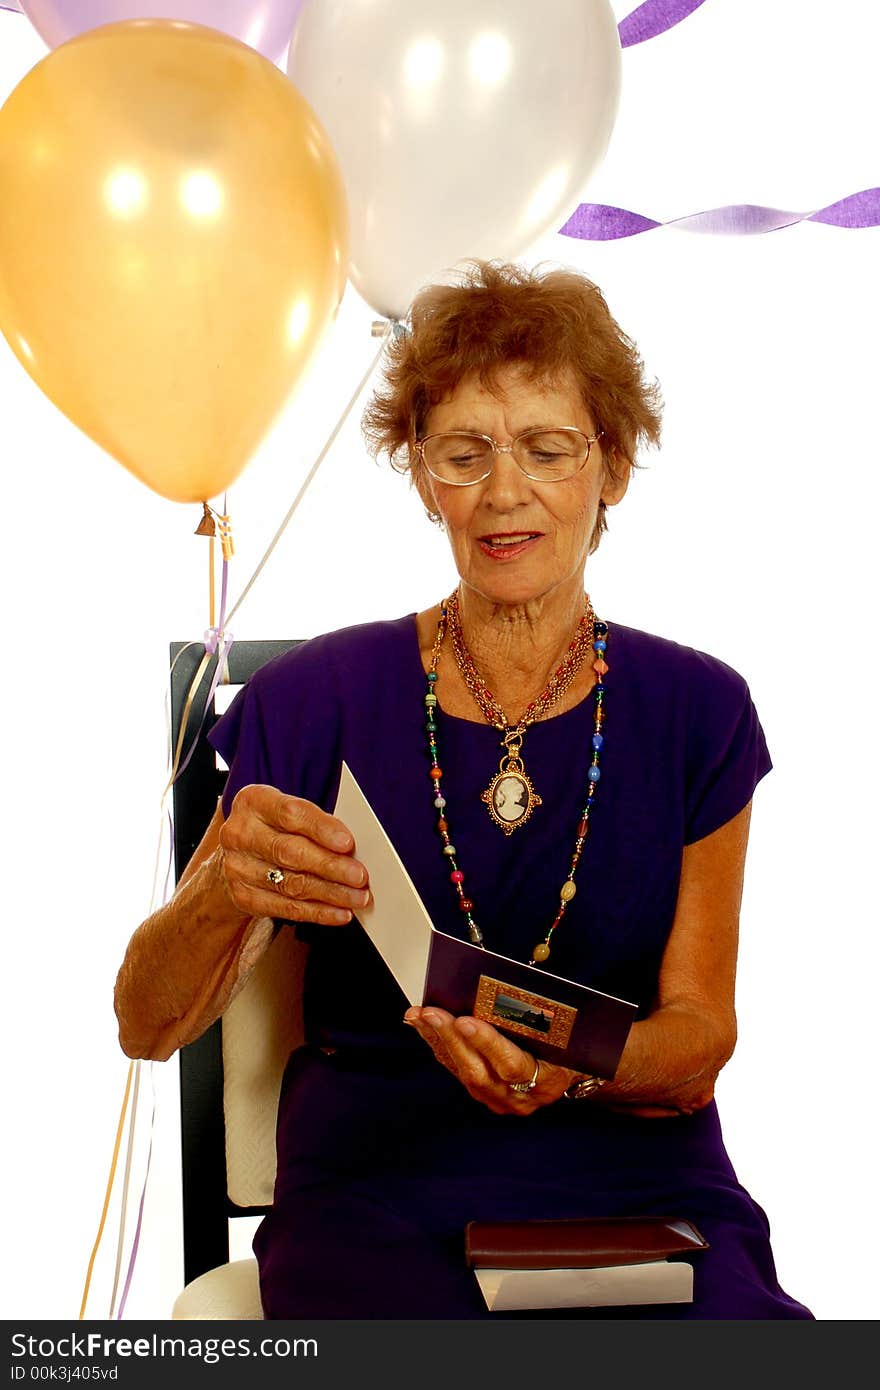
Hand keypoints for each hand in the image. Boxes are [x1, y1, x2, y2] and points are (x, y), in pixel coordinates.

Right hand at [217, 783, 370, 924]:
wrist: (238, 854)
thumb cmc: (275, 827)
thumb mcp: (288, 812)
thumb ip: (316, 824)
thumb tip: (352, 849)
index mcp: (253, 802)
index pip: (290, 814)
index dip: (321, 829)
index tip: (348, 843)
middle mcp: (240, 834)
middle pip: (290, 852)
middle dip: (330, 866)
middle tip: (360, 876)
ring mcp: (237, 868)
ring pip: (291, 884)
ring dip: (330, 893)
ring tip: (358, 897)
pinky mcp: (242, 897)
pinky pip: (285, 908)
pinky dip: (317, 912)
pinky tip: (340, 913)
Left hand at [404, 1006, 579, 1114]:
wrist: (571, 1078)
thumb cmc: (573, 1050)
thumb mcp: (568, 1038)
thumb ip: (543, 1022)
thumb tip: (511, 991)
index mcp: (544, 1081)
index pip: (511, 1064)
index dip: (487, 1043)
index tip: (465, 1021)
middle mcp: (518, 1097)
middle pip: (478, 1071)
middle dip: (451, 1039)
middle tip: (430, 1012)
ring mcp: (497, 1100)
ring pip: (462, 1071)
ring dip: (437, 1040)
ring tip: (418, 1015)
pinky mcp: (483, 1094)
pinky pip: (457, 1071)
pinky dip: (440, 1046)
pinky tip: (424, 1026)